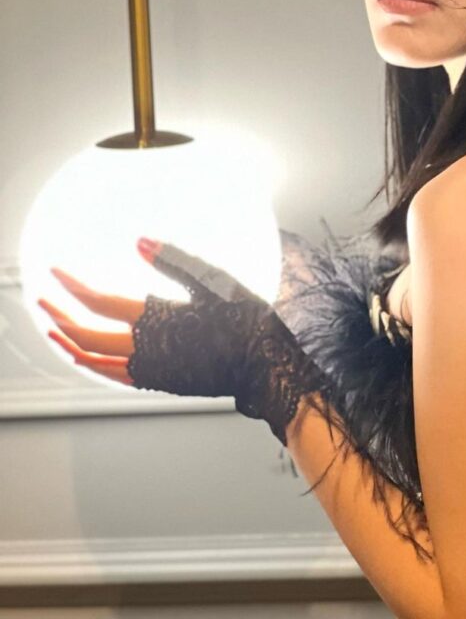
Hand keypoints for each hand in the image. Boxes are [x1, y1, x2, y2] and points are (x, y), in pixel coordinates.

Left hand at [38, 238, 333, 443]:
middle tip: (43, 300)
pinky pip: (112, 376)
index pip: (97, 302)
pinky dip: (92, 363)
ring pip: (93, 361)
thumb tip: (140, 241)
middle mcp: (144, 349)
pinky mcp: (159, 381)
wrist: (265, 366)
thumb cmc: (246, 323)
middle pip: (85, 335)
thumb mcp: (213, 282)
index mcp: (154, 320)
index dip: (71, 286)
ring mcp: (149, 370)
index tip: (55, 272)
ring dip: (69, 343)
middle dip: (58, 316)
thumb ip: (174, 261)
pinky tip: (90, 355)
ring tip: (54, 330)